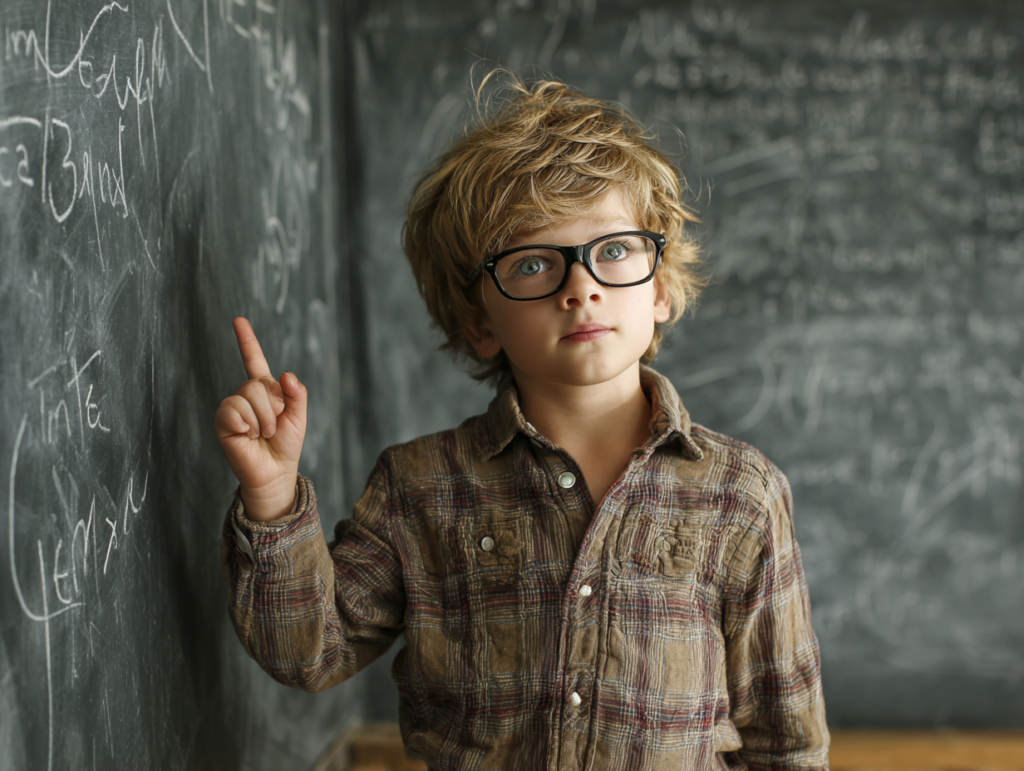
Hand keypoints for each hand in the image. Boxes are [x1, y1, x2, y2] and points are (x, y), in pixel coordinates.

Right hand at [214, 317, 306, 520]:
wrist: (275, 472)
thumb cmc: (286, 445)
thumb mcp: (299, 417)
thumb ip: (297, 394)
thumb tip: (286, 374)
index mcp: (265, 389)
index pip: (254, 360)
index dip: (246, 340)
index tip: (238, 320)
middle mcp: (246, 395)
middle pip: (258, 383)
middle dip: (273, 408)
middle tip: (272, 427)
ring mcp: (232, 407)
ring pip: (247, 396)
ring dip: (262, 420)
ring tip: (261, 434)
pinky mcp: (222, 422)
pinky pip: (234, 411)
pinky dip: (247, 425)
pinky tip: (247, 436)